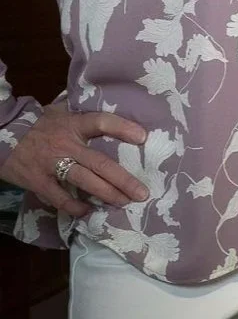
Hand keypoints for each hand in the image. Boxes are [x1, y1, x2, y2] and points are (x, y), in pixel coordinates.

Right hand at [0, 101, 149, 216]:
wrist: (2, 134)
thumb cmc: (36, 123)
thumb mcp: (59, 111)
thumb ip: (80, 114)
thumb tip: (104, 107)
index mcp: (73, 123)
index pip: (102, 122)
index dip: (123, 128)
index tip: (143, 137)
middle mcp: (66, 144)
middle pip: (101, 163)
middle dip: (124, 180)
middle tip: (142, 192)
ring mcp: (52, 164)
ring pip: (86, 182)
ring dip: (107, 195)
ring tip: (124, 203)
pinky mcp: (39, 181)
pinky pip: (61, 198)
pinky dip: (76, 207)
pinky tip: (88, 211)